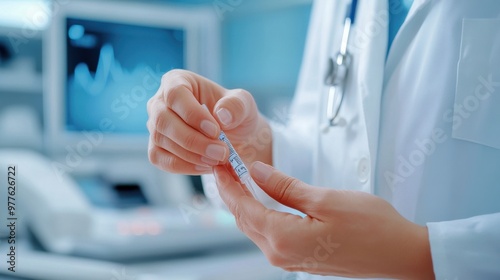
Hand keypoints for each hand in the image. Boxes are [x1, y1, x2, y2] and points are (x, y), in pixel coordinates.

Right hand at [147, 70, 271, 174]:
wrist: (234, 136)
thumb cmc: (234, 115)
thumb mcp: (244, 104)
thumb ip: (237, 105)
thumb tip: (221, 116)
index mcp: (177, 80)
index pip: (175, 94)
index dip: (192, 114)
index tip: (215, 130)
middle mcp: (159, 102)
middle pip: (163, 121)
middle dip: (193, 140)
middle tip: (221, 152)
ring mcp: (154, 126)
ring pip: (161, 142)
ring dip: (192, 155)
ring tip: (218, 159)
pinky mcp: (155, 148)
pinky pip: (161, 160)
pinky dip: (185, 166)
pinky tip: (206, 166)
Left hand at [213, 162, 434, 278]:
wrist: (400, 254)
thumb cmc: (371, 226)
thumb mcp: (324, 199)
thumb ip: (285, 187)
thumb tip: (255, 172)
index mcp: (283, 238)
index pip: (242, 207)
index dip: (228, 183)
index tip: (219, 163)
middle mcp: (280, 254)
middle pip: (244, 219)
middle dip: (232, 192)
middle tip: (225, 166)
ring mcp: (290, 259)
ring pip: (255, 228)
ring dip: (244, 203)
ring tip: (238, 179)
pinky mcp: (300, 258)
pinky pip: (269, 235)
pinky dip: (260, 215)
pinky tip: (261, 200)